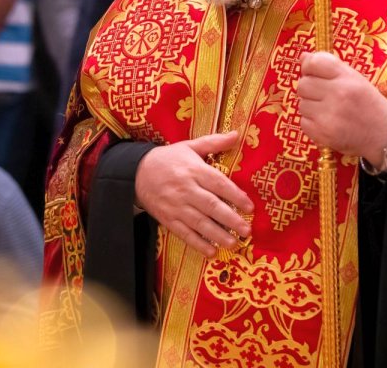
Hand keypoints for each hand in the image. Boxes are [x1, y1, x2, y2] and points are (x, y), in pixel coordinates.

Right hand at [134, 131, 254, 257]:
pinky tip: (211, 251)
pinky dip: (198, 243)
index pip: (218, 183)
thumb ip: (214, 142)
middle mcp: (186, 188)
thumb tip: (237, 134)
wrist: (136, 172)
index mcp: (193, 169)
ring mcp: (176, 205)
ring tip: (233, 244)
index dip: (235, 196)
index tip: (250, 207)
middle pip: (211, 205)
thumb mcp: (189, 146)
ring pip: (199, 222)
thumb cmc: (168, 159)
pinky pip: (184, 233)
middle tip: (247, 230)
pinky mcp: (167, 218)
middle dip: (230, 219)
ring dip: (217, 234)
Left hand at [297, 52, 386, 168]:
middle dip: (309, 89)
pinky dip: (311, 123)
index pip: (314, 63)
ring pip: (302, 104)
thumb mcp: (355, 78)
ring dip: (311, 107)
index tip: (314, 73)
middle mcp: (338, 95)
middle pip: (303, 84)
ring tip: (328, 110)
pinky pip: (303, 122)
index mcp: (348, 78)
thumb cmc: (367, 103)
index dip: (309, 67)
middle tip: (323, 95)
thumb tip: (303, 57)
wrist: (384, 134)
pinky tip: (326, 123)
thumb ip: (329, 65)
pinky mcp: (322, 133)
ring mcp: (329, 116)